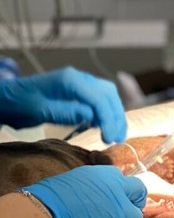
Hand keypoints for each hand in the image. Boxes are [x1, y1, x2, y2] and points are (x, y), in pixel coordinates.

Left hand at [0, 67, 126, 141]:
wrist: (8, 99)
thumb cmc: (20, 103)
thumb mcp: (40, 110)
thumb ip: (67, 112)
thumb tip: (93, 117)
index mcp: (70, 80)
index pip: (99, 98)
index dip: (108, 119)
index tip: (109, 138)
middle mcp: (79, 78)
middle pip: (108, 95)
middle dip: (116, 116)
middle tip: (118, 138)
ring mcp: (80, 84)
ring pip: (107, 96)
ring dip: (114, 115)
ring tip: (116, 135)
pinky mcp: (78, 92)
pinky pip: (99, 100)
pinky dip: (105, 114)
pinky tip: (105, 127)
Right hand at [23, 165, 146, 217]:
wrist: (45, 214)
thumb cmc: (49, 198)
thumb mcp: (76, 180)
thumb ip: (94, 185)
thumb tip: (96, 193)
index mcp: (107, 175)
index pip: (127, 182)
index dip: (124, 192)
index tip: (117, 200)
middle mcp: (119, 189)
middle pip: (139, 195)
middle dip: (131, 205)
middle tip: (119, 216)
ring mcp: (122, 210)